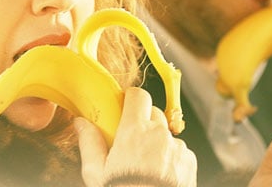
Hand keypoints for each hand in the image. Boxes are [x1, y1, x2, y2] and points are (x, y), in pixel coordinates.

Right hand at [75, 87, 196, 186]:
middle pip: (153, 113)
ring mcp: (177, 147)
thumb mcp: (96, 173)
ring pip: (166, 134)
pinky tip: (160, 176)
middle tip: (132, 142)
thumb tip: (81, 123)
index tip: (125, 107)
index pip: (138, 96)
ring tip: (146, 166)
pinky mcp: (190, 161)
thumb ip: (89, 143)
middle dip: (143, 122)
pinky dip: (171, 158)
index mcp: (134, 131)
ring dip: (158, 143)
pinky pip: (179, 151)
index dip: (131, 99)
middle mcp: (159, 134)